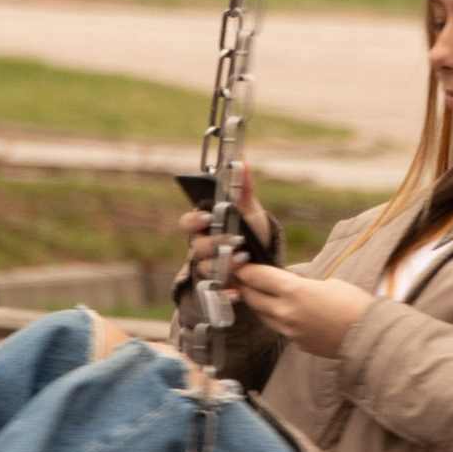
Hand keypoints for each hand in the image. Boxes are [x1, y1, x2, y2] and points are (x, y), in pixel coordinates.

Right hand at [178, 160, 273, 287]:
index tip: (209, 217)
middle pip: (197, 246)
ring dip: (223, 264)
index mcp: (205, 225)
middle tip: (234, 239)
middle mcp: (202, 246)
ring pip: (206, 268)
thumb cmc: (251, 230)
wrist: (263, 260)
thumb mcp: (249, 210)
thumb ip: (243, 188)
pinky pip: (217, 290)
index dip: (195, 221)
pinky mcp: (218, 285)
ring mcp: (208, 267)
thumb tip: (241, 161)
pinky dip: (227, 291)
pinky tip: (238, 290)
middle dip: (214, 243)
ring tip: (244, 260)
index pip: (188, 222)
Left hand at [234, 261, 370, 357]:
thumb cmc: (353, 304)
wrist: (369, 335)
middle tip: (243, 277)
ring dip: (259, 303)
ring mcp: (290, 332)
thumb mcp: (326, 282)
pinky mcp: (297, 344)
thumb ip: (300, 283)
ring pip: (262, 315)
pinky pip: (280, 329)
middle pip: (252, 297)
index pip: (257, 277)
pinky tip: (287, 312)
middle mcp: (286, 313)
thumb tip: (286, 284)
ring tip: (260, 293)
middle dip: (246, 285)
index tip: (239, 264)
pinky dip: (278, 318)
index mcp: (294, 291)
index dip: (245, 269)